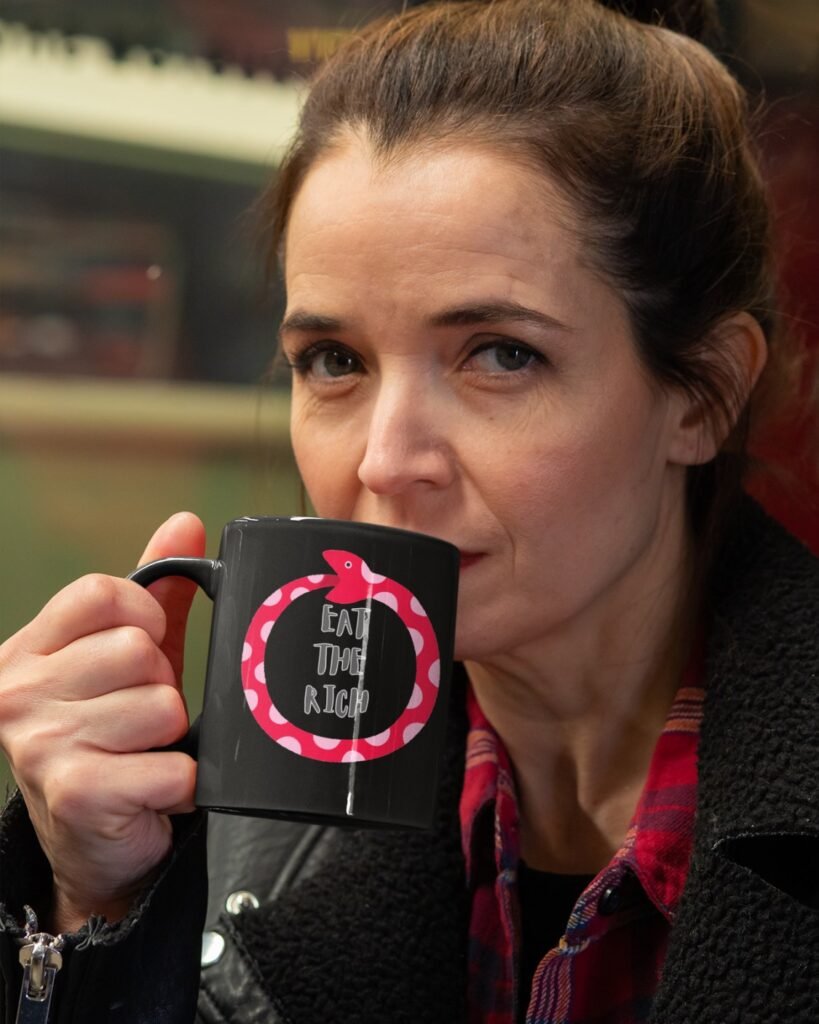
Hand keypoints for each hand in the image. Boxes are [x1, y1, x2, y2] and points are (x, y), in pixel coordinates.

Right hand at [0, 513, 205, 932]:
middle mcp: (19, 694)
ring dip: (172, 736)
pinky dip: (181, 781)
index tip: (146, 646)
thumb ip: (154, 591)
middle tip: (140, 719)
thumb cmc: (110, 739)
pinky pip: (174, 765)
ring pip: (162, 704)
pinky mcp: (77, 792)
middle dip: (160, 685)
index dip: (143, 615)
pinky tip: (152, 789)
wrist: (91, 843)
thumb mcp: (123, 660)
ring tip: (143, 753)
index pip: (99, 593)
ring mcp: (42, 744)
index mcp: (27, 652)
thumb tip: (185, 523)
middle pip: (137, 649)